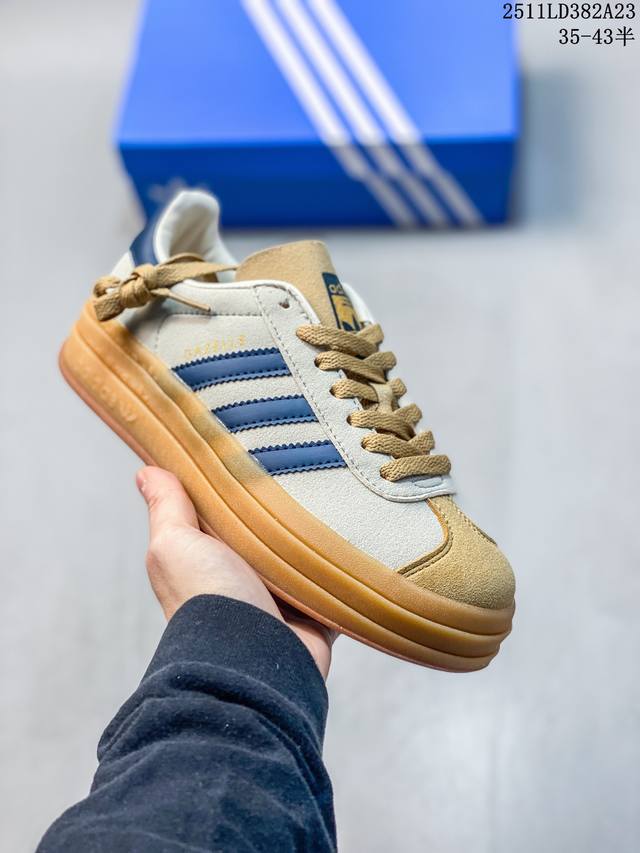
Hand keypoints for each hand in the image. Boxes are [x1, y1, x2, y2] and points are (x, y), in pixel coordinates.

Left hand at [136, 466, 334, 678]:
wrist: (253, 661)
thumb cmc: (206, 599)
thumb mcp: (175, 545)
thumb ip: (167, 509)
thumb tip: (144, 472)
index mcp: (211, 557)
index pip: (224, 513)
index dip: (235, 485)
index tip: (253, 447)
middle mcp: (246, 578)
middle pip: (270, 532)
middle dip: (286, 507)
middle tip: (308, 464)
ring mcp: (283, 597)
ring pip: (307, 555)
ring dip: (320, 536)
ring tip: (340, 491)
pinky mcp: (318, 613)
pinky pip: (340, 583)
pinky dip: (350, 568)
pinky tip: (362, 536)